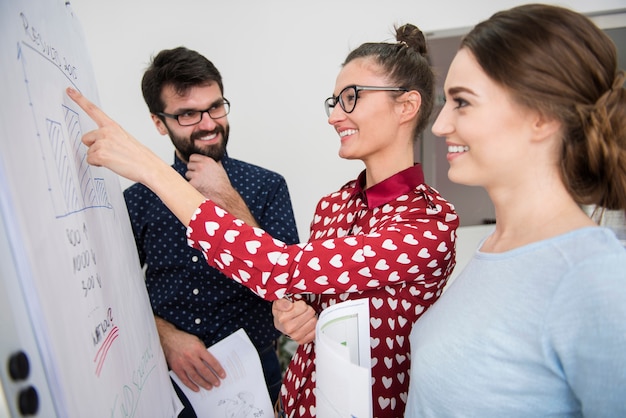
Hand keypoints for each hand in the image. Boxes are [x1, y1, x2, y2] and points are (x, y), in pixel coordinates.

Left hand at [67, 87, 204, 224]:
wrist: (148, 166)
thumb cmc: (140, 156)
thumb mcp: (125, 139)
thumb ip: (110, 137)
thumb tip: (98, 144)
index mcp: (113, 126)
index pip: (93, 110)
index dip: (79, 99)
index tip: (69, 90)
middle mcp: (106, 131)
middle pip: (86, 139)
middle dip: (94, 147)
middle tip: (111, 153)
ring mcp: (102, 142)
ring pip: (89, 151)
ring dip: (98, 157)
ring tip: (115, 159)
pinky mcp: (100, 154)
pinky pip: (90, 160)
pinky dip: (99, 164)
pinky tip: (112, 163)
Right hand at [155, 317, 225, 391]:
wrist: (169, 338)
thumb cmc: (184, 339)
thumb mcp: (197, 341)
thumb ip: (203, 351)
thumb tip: (211, 362)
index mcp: (198, 349)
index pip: (211, 361)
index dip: (218, 369)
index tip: (222, 375)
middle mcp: (191, 356)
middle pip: (204, 371)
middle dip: (212, 378)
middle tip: (217, 383)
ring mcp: (183, 363)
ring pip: (195, 376)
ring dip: (203, 383)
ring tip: (209, 387)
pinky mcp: (176, 368)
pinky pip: (184, 379)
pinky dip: (191, 385)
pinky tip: (196, 388)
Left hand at [186, 154, 232, 200]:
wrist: (223, 194)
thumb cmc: (223, 183)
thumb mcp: (220, 168)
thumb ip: (214, 162)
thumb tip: (213, 159)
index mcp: (207, 161)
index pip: (192, 157)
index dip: (194, 162)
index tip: (196, 167)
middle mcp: (201, 166)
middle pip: (189, 165)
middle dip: (193, 171)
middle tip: (200, 177)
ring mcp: (196, 175)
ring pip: (187, 174)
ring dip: (192, 178)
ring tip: (201, 183)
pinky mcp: (193, 183)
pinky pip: (188, 183)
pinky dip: (192, 186)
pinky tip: (199, 188)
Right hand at [272, 298, 316, 344]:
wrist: (280, 324)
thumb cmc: (281, 313)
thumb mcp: (278, 303)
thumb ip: (282, 303)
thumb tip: (289, 306)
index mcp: (283, 318)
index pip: (303, 307)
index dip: (302, 304)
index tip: (298, 306)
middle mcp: (289, 328)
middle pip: (310, 313)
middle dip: (308, 310)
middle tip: (303, 311)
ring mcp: (295, 336)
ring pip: (314, 322)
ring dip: (311, 318)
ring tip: (305, 318)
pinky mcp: (301, 340)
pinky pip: (314, 332)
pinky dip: (313, 327)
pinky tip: (307, 324)